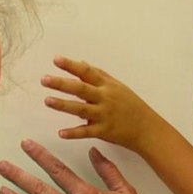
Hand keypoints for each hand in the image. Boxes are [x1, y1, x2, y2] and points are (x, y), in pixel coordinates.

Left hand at [0, 140, 152, 193]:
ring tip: (2, 192)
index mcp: (85, 193)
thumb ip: (107, 169)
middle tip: (2, 166)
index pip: (57, 169)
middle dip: (18, 176)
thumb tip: (93, 151)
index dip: (40, 155)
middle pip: (40, 190)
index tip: (26, 145)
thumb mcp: (124, 189)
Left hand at [42, 56, 161, 154]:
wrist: (147, 129)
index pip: (87, 72)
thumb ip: (99, 75)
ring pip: (81, 109)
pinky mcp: (104, 131)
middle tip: (44, 79)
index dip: (71, 66)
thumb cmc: (132, 106)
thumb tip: (80, 63)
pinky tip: (61, 133)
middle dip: (62, 83)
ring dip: (63, 105)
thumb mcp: (117, 86)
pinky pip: (86, 132)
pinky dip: (74, 133)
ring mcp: (104, 115)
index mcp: (107, 86)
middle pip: (81, 89)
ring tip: (47, 100)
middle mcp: (105, 98)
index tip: (56, 60)